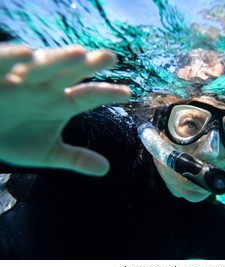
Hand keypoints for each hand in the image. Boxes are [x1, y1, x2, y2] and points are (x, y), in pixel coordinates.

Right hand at [0, 44, 130, 175]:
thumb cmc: (14, 137)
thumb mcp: (46, 152)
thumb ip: (75, 158)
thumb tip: (106, 169)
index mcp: (60, 103)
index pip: (87, 96)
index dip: (106, 93)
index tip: (127, 93)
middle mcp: (45, 87)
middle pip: (70, 73)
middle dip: (88, 65)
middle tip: (110, 57)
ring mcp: (20, 78)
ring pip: (43, 65)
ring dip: (60, 59)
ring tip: (80, 54)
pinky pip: (4, 63)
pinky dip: (13, 58)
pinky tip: (28, 54)